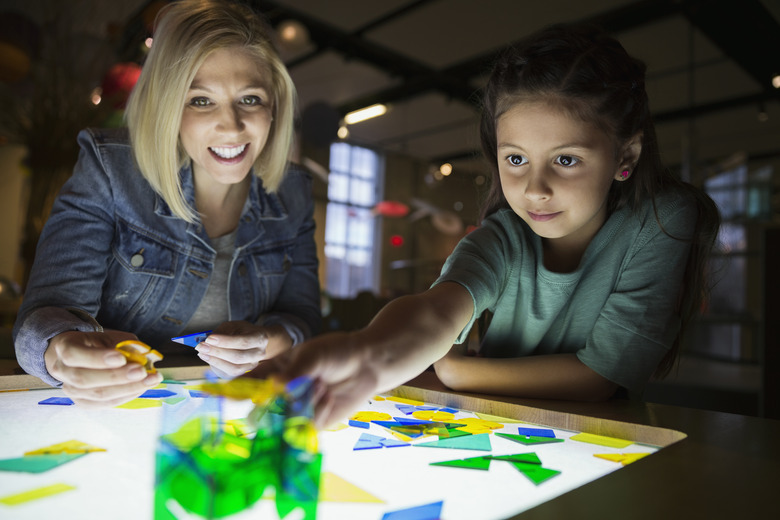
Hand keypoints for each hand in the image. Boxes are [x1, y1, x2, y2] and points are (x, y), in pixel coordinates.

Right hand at [45, 330, 162, 406]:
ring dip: (127, 388)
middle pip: (83, 379)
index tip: (121, 358)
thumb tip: (144, 358)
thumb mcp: (108, 337)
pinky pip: (104, 403)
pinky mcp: (83, 402)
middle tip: (141, 371)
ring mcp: (70, 389)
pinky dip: (125, 396)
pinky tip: (141, 388)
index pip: (73, 354)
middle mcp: (61, 370)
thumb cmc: (96, 344)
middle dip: (116, 376)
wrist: (80, 356)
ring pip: (96, 394)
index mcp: (65, 346)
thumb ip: (124, 344)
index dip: (97, 358)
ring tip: (150, 380)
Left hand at [195, 321, 292, 377]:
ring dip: (215, 361)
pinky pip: (229, 374)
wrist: (252, 342)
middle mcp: (259, 354)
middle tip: (201, 346)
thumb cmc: (241, 332)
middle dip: (217, 352)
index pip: (243, 342)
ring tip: (202, 353)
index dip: (225, 341)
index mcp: (260, 338)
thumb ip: (222, 332)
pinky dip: (216, 366)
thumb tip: (207, 340)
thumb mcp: (233, 326)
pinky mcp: (243, 373)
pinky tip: (207, 357)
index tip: (209, 339)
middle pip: (238, 357)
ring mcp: (252, 366)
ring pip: (234, 368)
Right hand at [244, 331, 379, 428]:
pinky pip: (306, 427)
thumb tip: (276, 385)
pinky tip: (327, 394)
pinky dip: (317, 411)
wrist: (366, 364)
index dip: (234, 392)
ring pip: (284, 421)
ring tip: (320, 384)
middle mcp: (280, 394)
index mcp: (273, 372)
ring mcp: (295, 410)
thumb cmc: (336, 353)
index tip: (224, 395)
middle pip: (260, 412)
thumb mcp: (313, 356)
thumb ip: (295, 372)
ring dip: (302, 404)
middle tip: (291, 391)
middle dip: (273, 405)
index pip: (246, 384)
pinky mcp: (312, 424)